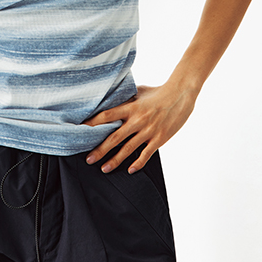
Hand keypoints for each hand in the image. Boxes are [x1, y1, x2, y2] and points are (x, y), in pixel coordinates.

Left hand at [82, 82, 196, 173]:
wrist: (181, 94)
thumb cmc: (158, 92)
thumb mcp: (139, 92)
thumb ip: (126, 99)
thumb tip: (112, 100)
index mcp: (131, 107)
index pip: (107, 116)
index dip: (93, 123)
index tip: (81, 131)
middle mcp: (137, 120)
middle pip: (114, 137)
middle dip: (100, 150)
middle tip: (88, 159)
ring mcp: (148, 131)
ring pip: (128, 149)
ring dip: (115, 160)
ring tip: (104, 168)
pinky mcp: (159, 138)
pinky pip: (146, 154)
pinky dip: (138, 163)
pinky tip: (130, 170)